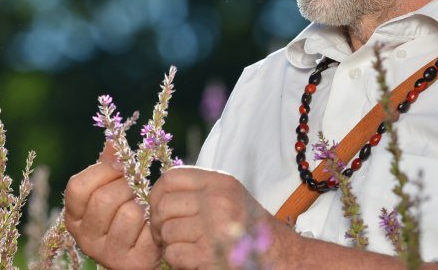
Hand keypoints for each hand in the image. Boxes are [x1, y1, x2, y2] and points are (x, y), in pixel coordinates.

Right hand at [63, 141, 161, 269]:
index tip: (121, 166)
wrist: (151, 250)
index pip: (77, 187)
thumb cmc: (129, 215)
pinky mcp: (132, 263)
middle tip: (138, 187)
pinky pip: (147, 230)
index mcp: (75, 218)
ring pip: (128, 214)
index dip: (102, 171)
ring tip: (147, 207)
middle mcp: (85, 238)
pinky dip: (155, 222)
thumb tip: (113, 141)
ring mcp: (107, 254)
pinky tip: (154, 225)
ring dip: (144, 204)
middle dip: (127, 186)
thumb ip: (109, 167)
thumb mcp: (114, 190)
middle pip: (104, 199)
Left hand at [149, 166, 283, 268]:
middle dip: (159, 224)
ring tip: (185, 247)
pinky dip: (177, 260)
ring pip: (167, 231)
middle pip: (164, 206)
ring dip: (169, 244)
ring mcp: (215, 228)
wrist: (280, 257)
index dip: (157, 195)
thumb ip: (198, 190)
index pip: (171, 178)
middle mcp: (218, 201)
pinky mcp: (210, 254)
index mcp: (221, 182)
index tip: (158, 209)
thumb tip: (158, 194)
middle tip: (165, 235)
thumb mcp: (228, 196)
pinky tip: (192, 259)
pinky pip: (174, 253)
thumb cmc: (248, 228)